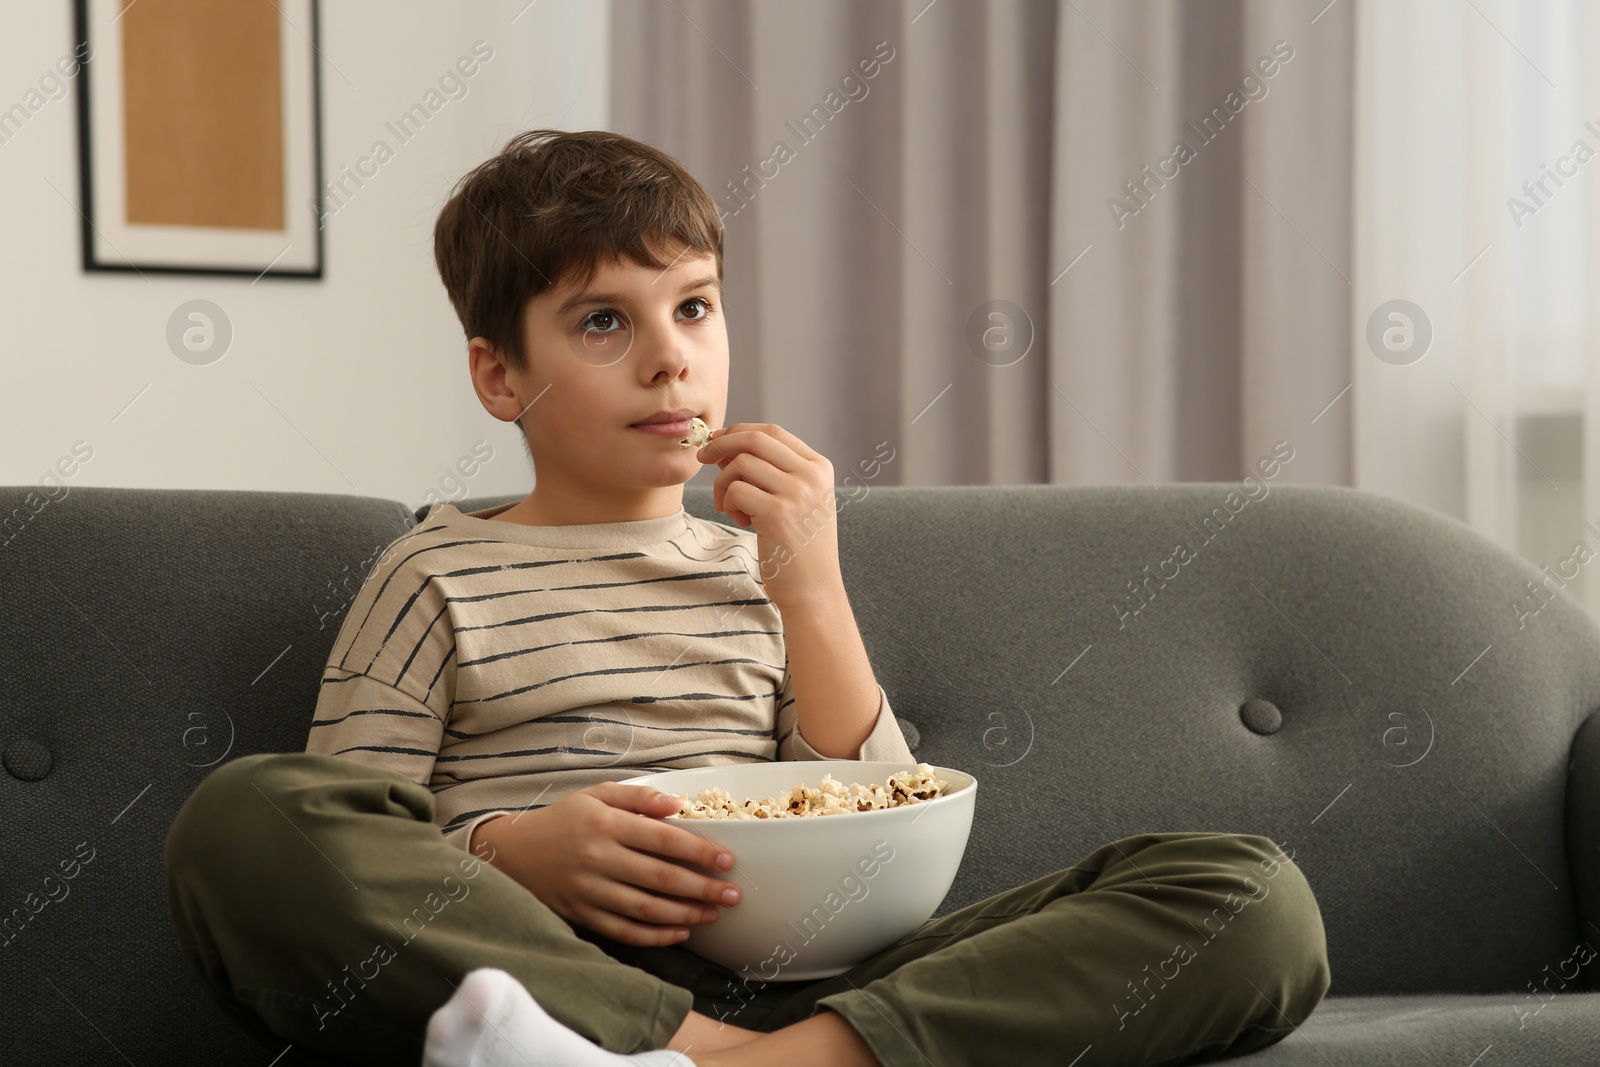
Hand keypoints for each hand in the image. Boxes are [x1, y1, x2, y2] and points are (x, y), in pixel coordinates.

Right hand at [474, 782, 741, 946]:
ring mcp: (588, 891)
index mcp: (604, 823)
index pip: (661, 839)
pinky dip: (654, 936)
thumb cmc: (563, 819)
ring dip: (685, 913)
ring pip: (645, 908)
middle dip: (702, 888)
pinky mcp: (582, 915)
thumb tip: (679, 805)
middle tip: (733, 894)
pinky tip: (680, 932)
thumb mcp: (596, 794)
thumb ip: (638, 797)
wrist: (512, 854)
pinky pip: (624, 931)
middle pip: (660, 878)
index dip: (698, 851)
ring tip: (714, 913)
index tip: (727, 860)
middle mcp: (597, 858)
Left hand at [697, 422, 842, 608]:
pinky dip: (728, 503)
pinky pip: (735, 490)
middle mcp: (811, 475)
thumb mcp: (794, 502)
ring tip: (733, 509)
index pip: (773, 432)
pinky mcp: (777, 513)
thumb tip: (724, 446)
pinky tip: (741, 522)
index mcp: (819, 467)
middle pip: (755, 439)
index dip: (739, 431)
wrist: (814, 591)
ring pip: (741, 464)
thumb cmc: (799, 548)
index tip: (718, 441)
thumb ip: (767, 472)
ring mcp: (796, 493)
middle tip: (703, 457)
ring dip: (724, 484)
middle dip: (722, 443)